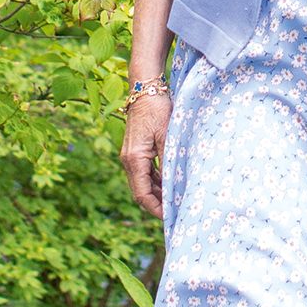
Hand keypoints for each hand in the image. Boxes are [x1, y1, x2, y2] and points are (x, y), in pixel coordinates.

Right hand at [120, 92, 170, 217]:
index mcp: (134, 160)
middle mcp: (129, 160)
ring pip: (144, 182)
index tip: (171, 217)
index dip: (155, 209)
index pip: (142, 194)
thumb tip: (176, 185)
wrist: (146, 89)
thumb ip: (169, 161)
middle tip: (178, 211)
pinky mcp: (137, 150)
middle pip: (142, 191)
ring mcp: (132, 156)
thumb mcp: (167, 137)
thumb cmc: (157, 110)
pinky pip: (146, 172)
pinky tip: (171, 182)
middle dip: (158, 203)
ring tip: (177, 199)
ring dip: (159, 192)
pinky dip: (157, 180)